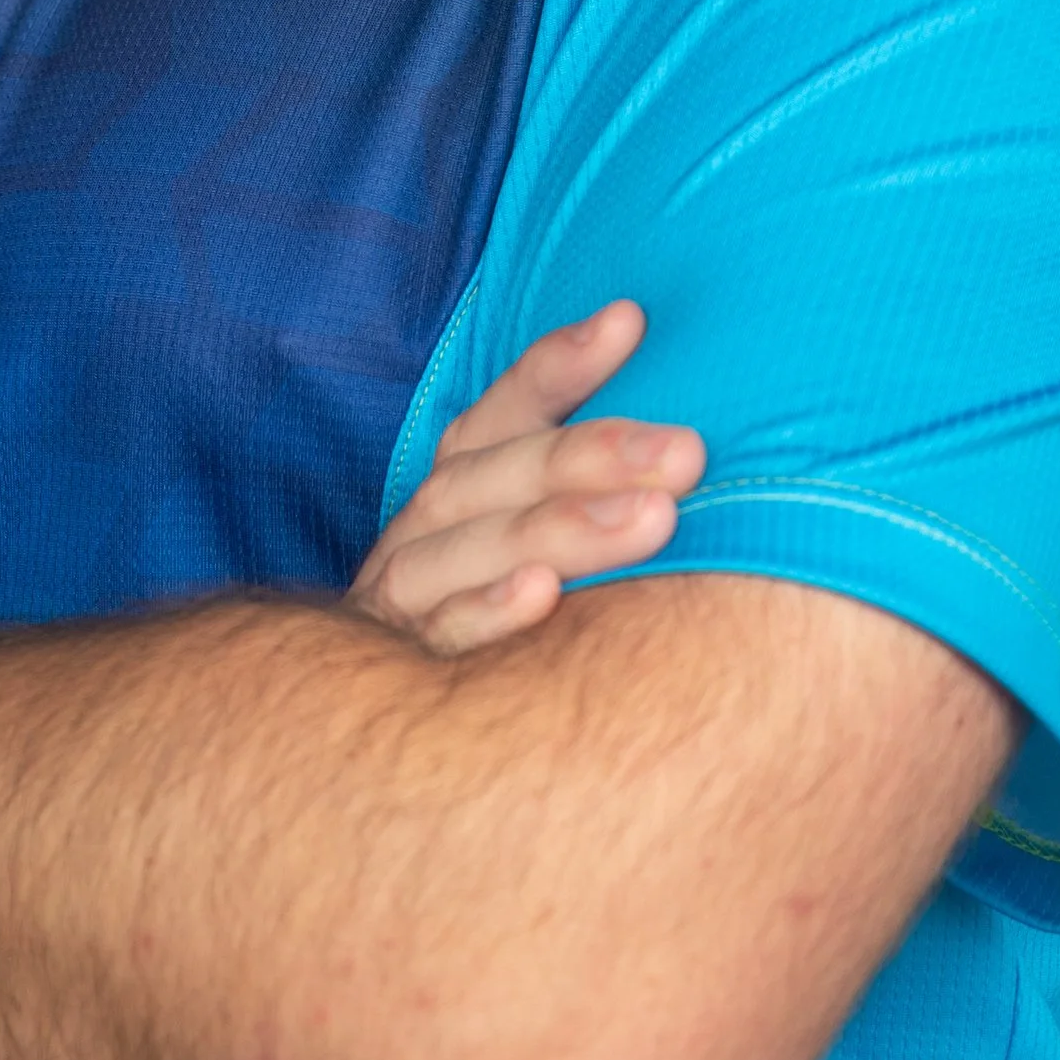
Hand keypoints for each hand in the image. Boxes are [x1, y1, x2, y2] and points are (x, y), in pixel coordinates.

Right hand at [347, 300, 702, 652]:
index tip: (629, 322)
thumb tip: (689, 434)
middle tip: (685, 452)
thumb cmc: (486, 619)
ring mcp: (403, 594)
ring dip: (559, 528)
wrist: (369, 737)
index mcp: (458, 487)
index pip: (503, 412)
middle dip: (589, 455)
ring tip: (652, 517)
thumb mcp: (525, 543)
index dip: (560, 366)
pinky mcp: (399, 665)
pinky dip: (486, 610)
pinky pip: (438, 634)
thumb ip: (585, 493)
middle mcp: (425, 527)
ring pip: (467, 545)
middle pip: (494, 474)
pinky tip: (542, 593)